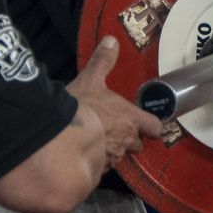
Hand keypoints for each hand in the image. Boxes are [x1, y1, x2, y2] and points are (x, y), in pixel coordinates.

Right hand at [67, 36, 162, 170]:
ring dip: (110, 153)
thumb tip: (112, 39)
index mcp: (130, 119)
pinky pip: (98, 169)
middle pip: (136, 145)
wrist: (59, 139)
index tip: (150, 127)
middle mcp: (126, 140)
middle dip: (129, 141)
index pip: (154, 127)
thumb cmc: (80, 107)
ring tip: (96, 146)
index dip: (152, 127)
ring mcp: (111, 159)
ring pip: (117, 158)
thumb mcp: (91, 79)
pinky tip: (81, 159)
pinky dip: (93, 165)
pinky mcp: (95, 173)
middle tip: (117, 134)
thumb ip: (103, 61)